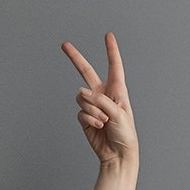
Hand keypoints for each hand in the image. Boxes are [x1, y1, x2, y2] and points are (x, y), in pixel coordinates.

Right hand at [62, 32, 137, 172]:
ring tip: (104, 121)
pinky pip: (81, 112)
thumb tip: (82, 93)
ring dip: (92, 110)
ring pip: (82, 98)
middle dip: (75, 58)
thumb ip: (100, 100)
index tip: (108, 35)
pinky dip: (89, 119)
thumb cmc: (125, 133)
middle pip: (86, 72)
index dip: (111, 50)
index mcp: (117, 90)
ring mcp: (92, 105)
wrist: (118, 153)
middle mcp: (103, 94)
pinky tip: (98, 126)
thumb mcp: (118, 113)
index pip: (114, 65)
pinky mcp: (84, 117)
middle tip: (64, 45)